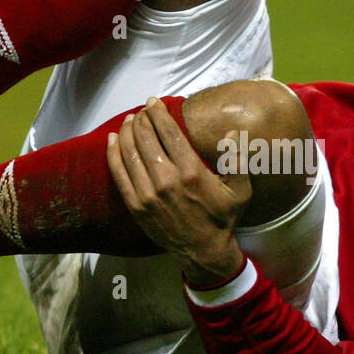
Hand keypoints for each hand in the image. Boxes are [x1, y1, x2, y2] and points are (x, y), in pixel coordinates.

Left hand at [105, 97, 250, 286]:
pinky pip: (119, 173)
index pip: (168, 132)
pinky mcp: (136, 205)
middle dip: (141, 118)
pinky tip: (112, 139)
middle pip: (145, 137)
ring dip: (126, 131)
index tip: (153, 101)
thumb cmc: (222, 218)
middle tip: (142, 111)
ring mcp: (148, 193)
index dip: (158, 112)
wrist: (203, 251)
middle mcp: (167, 179)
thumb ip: (237, 160)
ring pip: (130, 152)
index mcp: (191, 171)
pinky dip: (113, 153)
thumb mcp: (240, 191)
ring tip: (128, 120)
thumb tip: (232, 133)